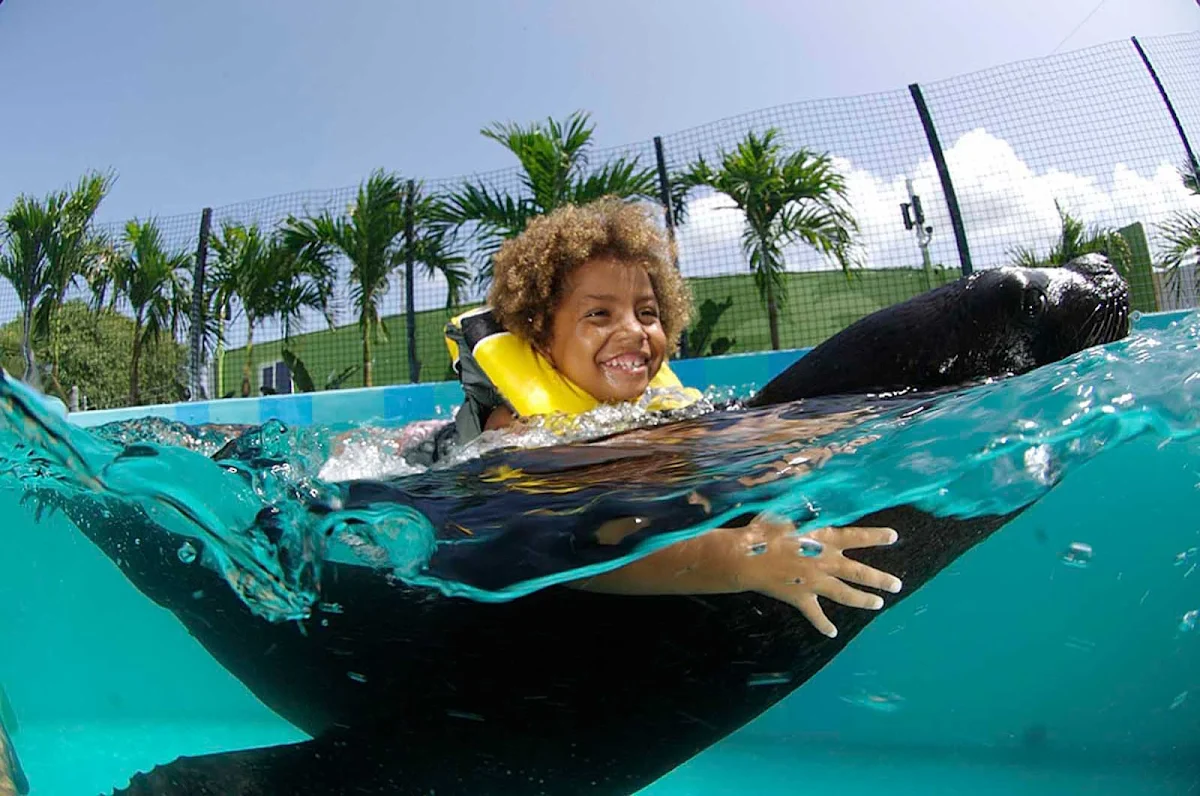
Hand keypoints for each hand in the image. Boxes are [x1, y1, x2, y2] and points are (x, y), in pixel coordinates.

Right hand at [734, 515, 902, 637]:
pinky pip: (816, 614)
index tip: (894, 537)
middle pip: (860, 573)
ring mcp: (815, 583)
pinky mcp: (801, 598)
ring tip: (878, 605)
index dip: (877, 536)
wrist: (747, 559)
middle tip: (898, 586)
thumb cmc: (764, 531)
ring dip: (864, 601)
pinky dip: (823, 625)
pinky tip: (832, 633)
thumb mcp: (787, 510)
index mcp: (825, 539)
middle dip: (881, 580)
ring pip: (846, 595)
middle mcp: (826, 563)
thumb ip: (804, 505)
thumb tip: (807, 480)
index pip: (858, 537)